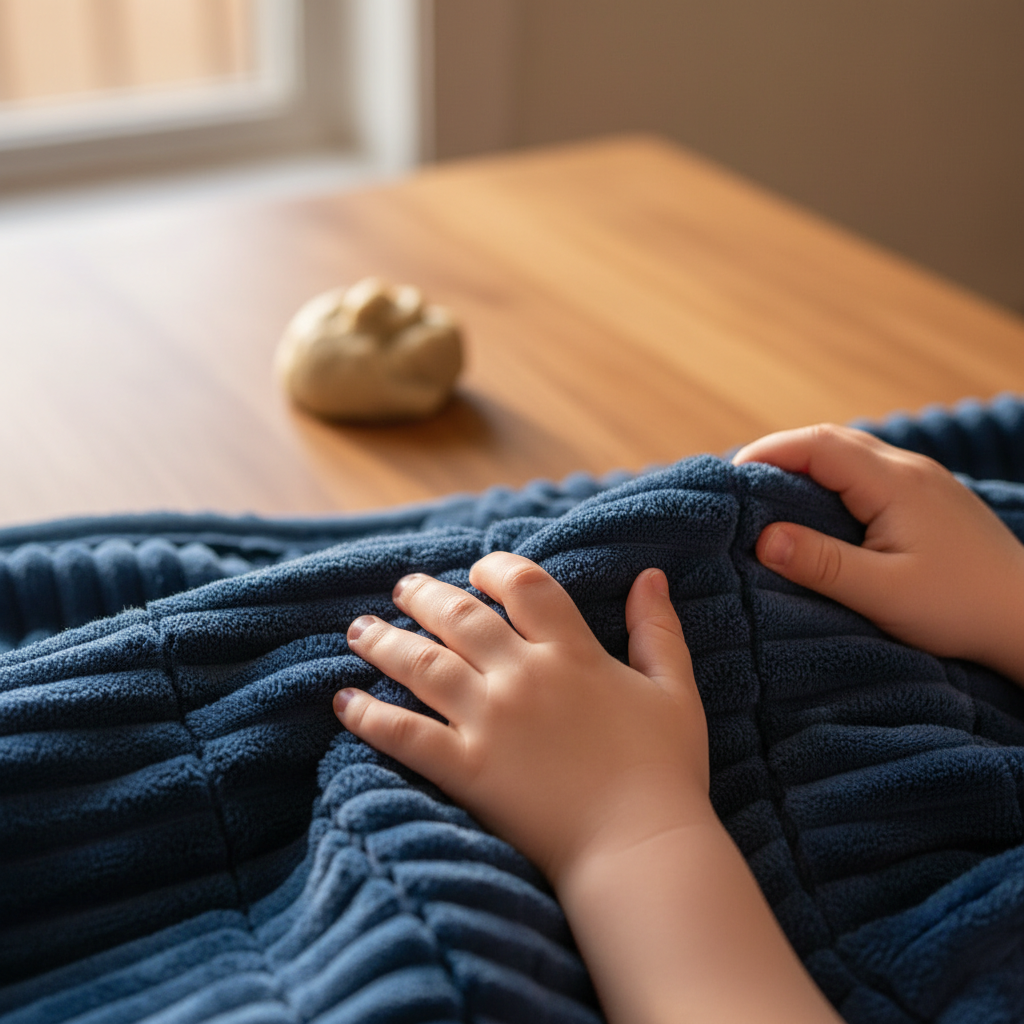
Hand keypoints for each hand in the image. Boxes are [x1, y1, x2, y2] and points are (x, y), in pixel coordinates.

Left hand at [334, 551, 709, 886]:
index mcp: (572, 653)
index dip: (495, 568)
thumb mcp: (674, 690)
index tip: (477, 569)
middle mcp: (523, 676)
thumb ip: (658, 630)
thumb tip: (651, 576)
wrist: (640, 848)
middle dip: (425, 595)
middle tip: (403, 587)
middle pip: (460, 616)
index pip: (524, 586)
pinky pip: (404, 734)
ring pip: (422, 664)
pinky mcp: (466, 769)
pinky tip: (343, 701)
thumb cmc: (664, 772)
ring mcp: (489, 721)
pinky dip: (369, 716)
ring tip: (358, 630)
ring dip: (384, 642)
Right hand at [733, 423, 1023, 683]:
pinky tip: (819, 509)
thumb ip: (820, 562)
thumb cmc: (962, 609)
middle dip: (779, 454)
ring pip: (851, 453)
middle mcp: (910, 469)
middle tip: (739, 485)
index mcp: (895, 483)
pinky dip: (831, 479)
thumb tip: (761, 536)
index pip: (817, 444)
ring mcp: (923, 481)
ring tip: (768, 495)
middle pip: (831, 440)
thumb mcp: (883, 593)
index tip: (728, 478)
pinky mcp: (929, 499)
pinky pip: (869, 471)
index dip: (767, 453)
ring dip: (806, 464)